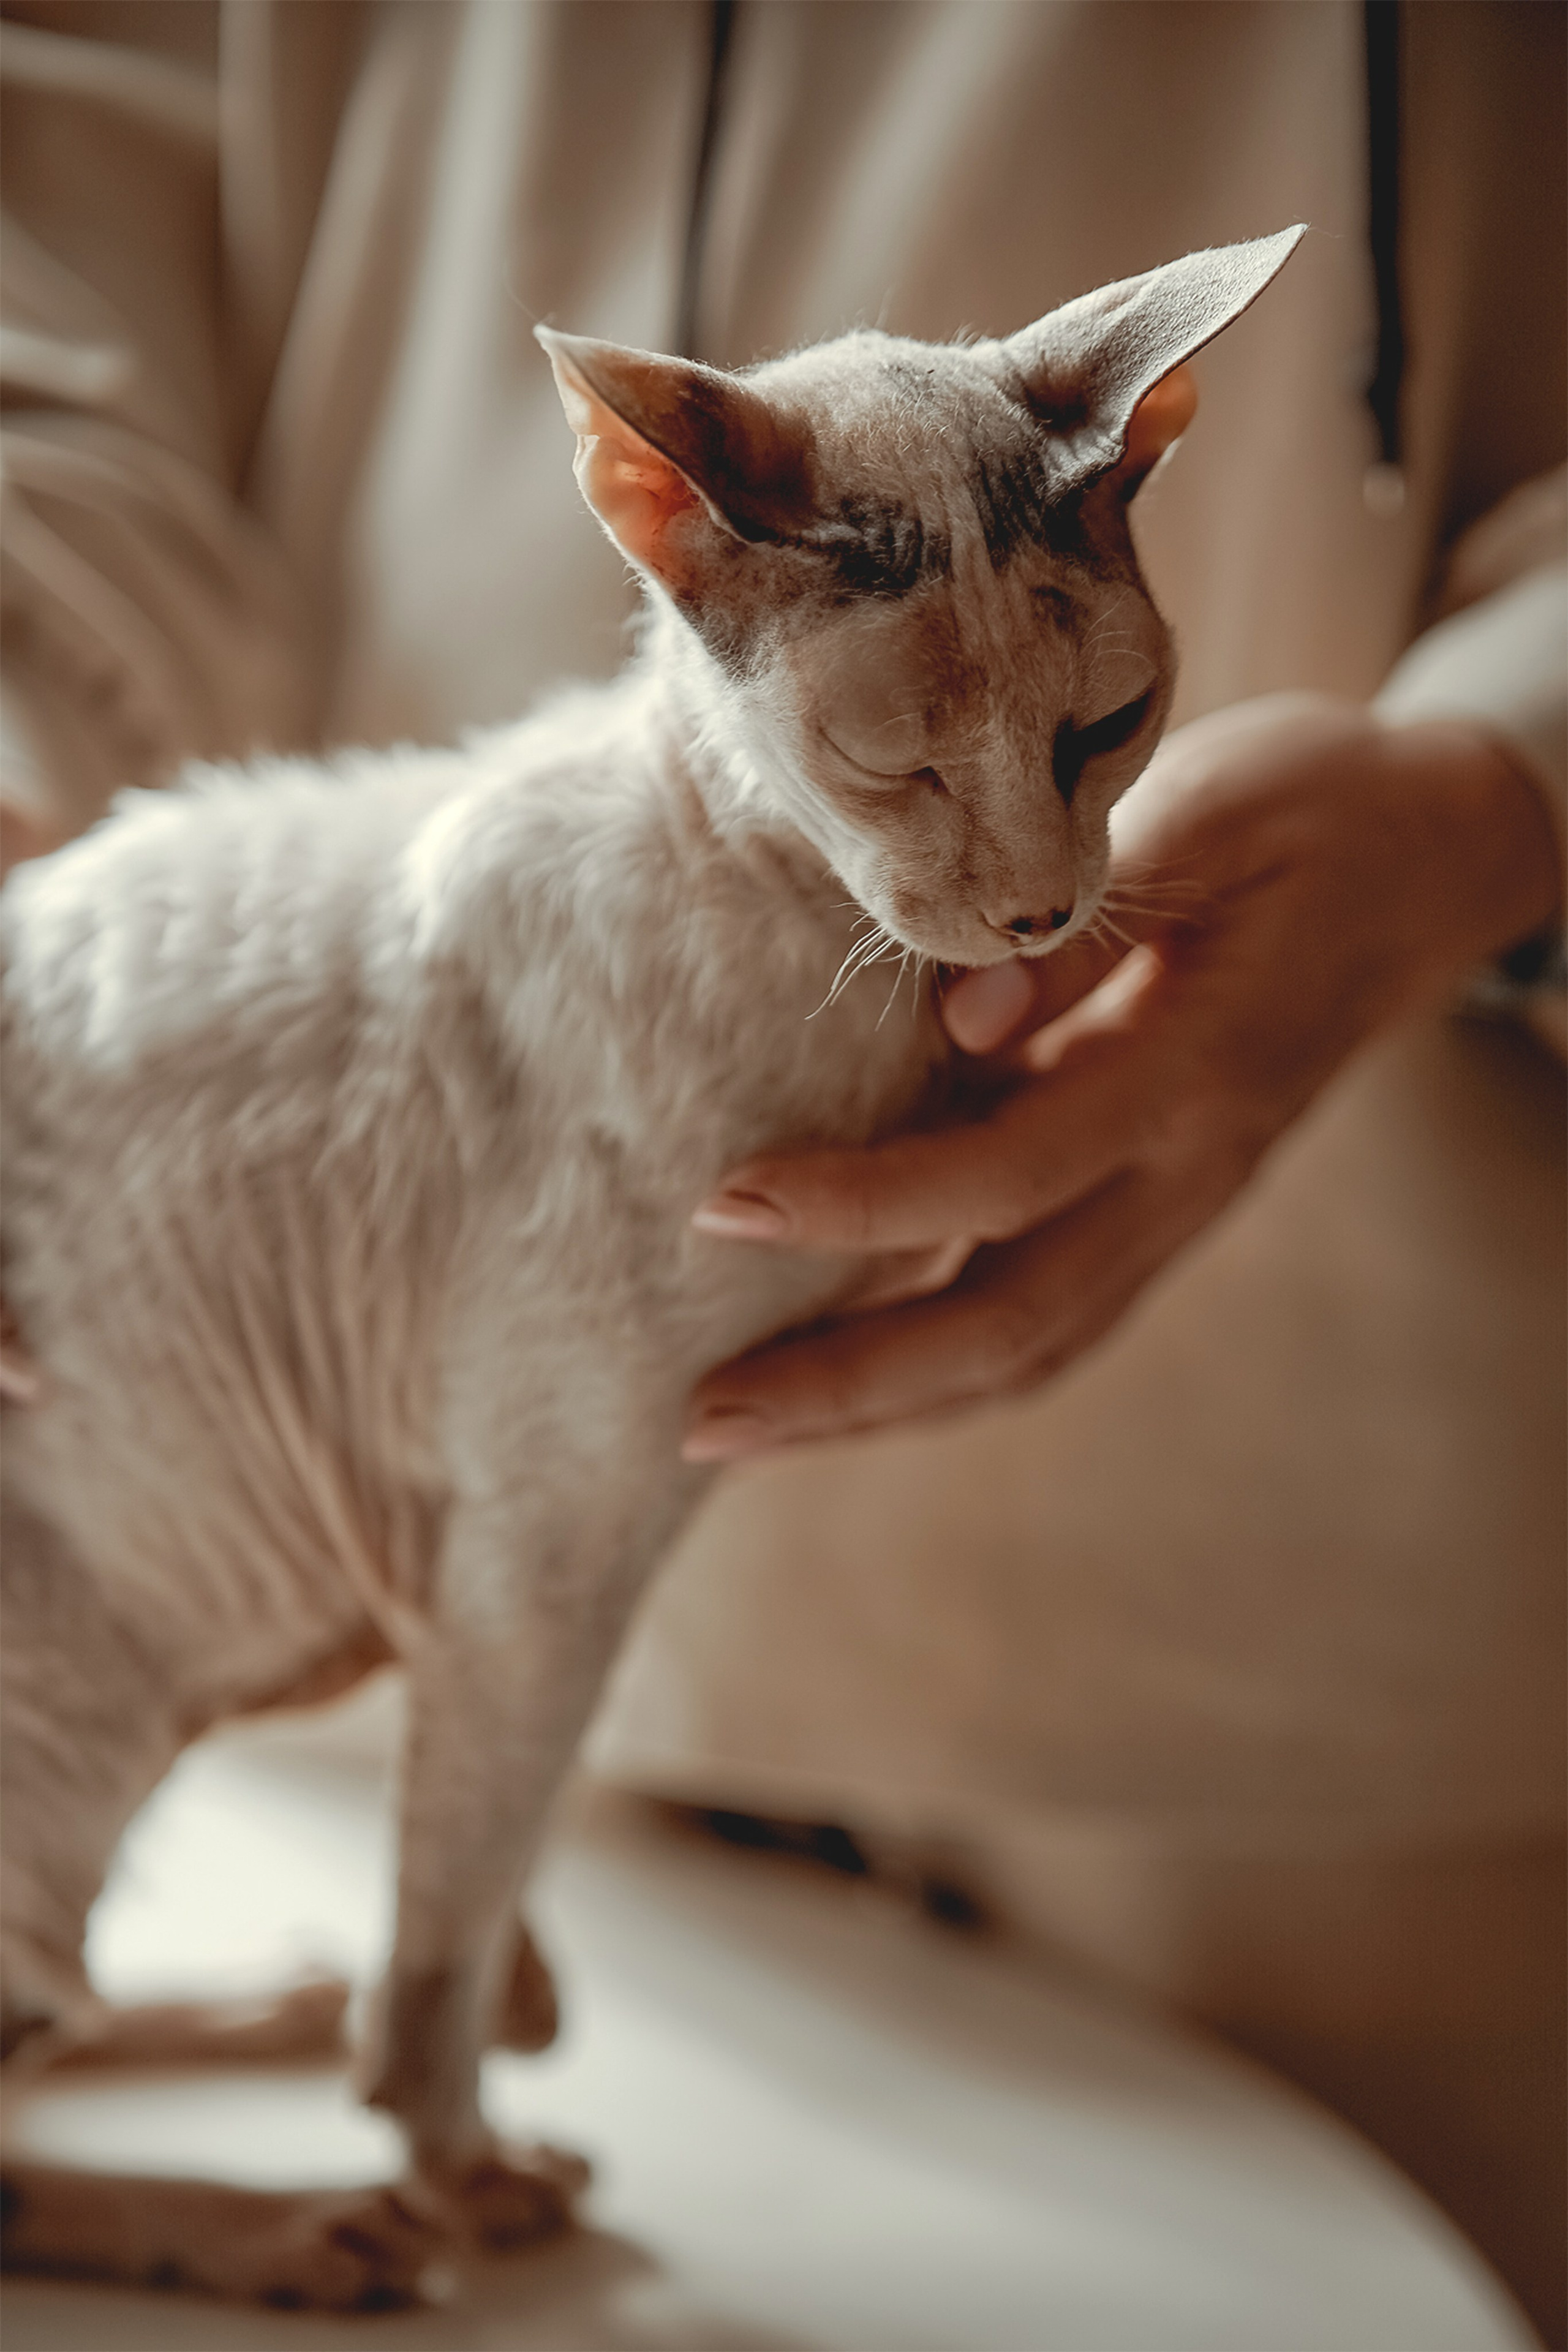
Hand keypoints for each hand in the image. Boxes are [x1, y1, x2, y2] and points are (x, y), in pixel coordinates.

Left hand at [683, 694, 1560, 1458]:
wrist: (1439, 858)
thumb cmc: (1317, 809)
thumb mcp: (1211, 813)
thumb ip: (1086, 916)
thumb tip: (957, 1018)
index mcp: (1197, 1072)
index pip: (1009, 1176)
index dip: (865, 1206)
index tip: (725, 1204)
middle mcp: (1189, 1171)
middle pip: (1013, 1325)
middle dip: (852, 1383)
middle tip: (700, 1415)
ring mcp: (1180, 1203)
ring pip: (1028, 1345)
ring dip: (883, 1401)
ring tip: (740, 1425)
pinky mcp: (1158, 1201)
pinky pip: (1044, 1307)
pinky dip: (936, 1354)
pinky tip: (836, 1364)